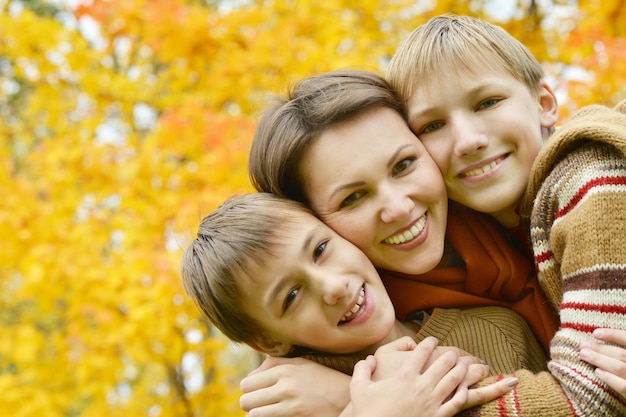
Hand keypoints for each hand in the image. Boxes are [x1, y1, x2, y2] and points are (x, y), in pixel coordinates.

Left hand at [240, 356, 349, 416]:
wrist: (347, 398)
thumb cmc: (323, 379)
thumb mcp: (302, 363)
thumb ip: (274, 364)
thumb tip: (251, 375)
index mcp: (284, 370)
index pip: (246, 384)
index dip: (250, 391)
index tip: (258, 394)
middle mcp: (285, 387)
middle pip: (246, 401)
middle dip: (251, 405)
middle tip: (261, 406)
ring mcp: (290, 406)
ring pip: (253, 416)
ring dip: (258, 415)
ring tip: (270, 412)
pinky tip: (278, 416)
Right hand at [351, 337, 468, 416]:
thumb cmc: (367, 412)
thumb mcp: (358, 387)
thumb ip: (362, 369)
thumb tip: (368, 359)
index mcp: (404, 375)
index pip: (421, 352)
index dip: (429, 342)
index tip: (433, 340)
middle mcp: (420, 386)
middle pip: (442, 363)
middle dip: (450, 355)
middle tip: (452, 352)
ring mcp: (431, 402)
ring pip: (453, 380)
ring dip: (460, 370)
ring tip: (463, 364)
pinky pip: (455, 402)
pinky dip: (462, 393)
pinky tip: (464, 388)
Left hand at [580, 328, 625, 396]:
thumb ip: (621, 353)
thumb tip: (601, 339)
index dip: (613, 335)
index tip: (595, 333)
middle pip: (621, 355)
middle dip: (601, 349)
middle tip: (583, 345)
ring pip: (620, 368)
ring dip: (599, 360)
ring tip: (584, 355)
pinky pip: (623, 387)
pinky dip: (610, 378)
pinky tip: (597, 372)